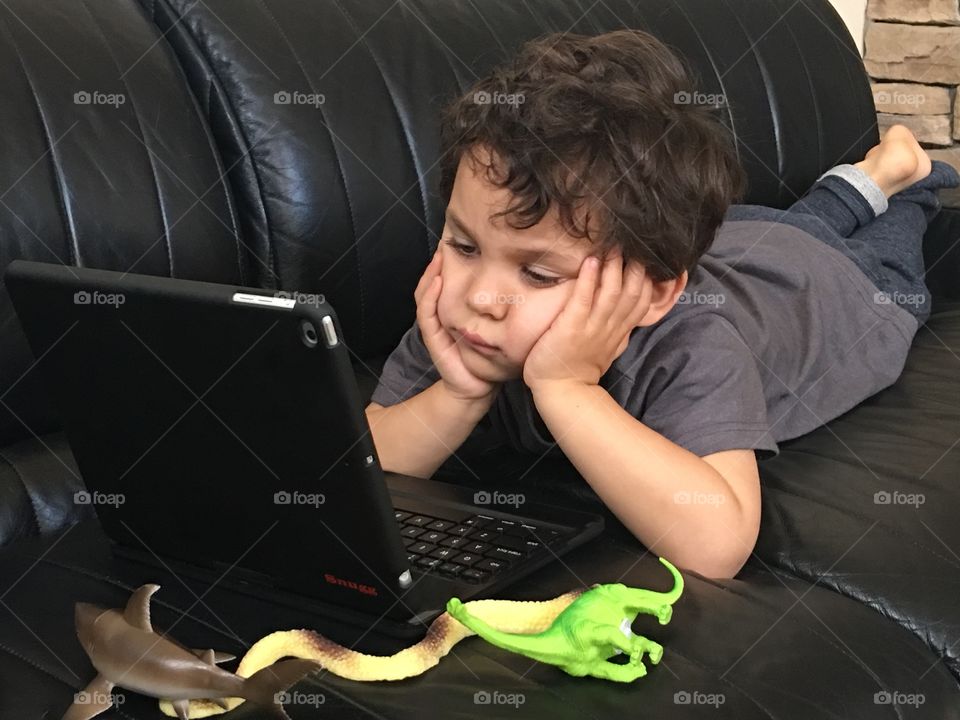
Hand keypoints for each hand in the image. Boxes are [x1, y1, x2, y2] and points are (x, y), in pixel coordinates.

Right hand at [414, 247, 501, 401]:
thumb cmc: (494, 357)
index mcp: (458, 309)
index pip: (452, 279)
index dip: (455, 260)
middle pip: (435, 281)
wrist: (481, 387)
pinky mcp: (435, 339)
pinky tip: (437, 280)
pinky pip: (428, 314)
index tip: (464, 239)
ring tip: (441, 254)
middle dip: (440, 261)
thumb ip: (511, 304)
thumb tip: (535, 278)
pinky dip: (430, 296)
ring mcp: (437, 326)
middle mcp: (444, 315)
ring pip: (427, 293)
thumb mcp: (504, 324)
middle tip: (447, 239)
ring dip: (432, 273)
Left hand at [523, 250, 651, 391]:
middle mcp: (610, 327)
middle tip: (632, 244)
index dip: (647, 278)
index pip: (642, 300)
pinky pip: (583, 300)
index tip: (646, 259)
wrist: (561, 390)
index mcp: (619, 330)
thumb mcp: (607, 347)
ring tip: (613, 246)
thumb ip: (619, 330)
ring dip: (613, 268)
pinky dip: (588, 280)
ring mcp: (592, 327)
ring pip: (611, 293)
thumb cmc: (579, 367)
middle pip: (631, 292)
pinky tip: (590, 261)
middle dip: (634, 267)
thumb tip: (628, 316)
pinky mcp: (571, 327)